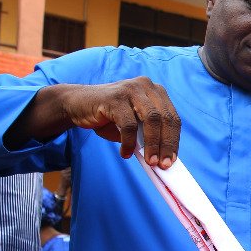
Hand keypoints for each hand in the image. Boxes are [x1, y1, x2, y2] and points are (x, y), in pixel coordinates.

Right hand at [57, 78, 179, 166]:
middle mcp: (146, 86)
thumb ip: (148, 136)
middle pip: (165, 118)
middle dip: (166, 144)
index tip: (172, 160)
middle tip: (163, 164)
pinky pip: (129, 124)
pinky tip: (125, 153)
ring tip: (149, 161)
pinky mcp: (115, 97)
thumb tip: (163, 158)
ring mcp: (131, 89)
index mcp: (155, 92)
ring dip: (152, 144)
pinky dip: (129, 142)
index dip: (174, 140)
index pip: (172, 118)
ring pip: (152, 119)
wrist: (77, 104)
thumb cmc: (109, 117)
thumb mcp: (134, 126)